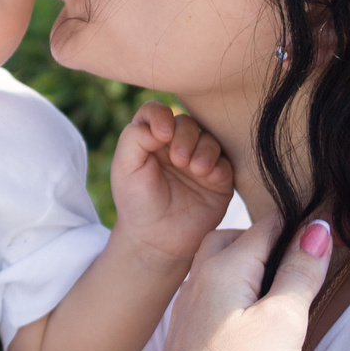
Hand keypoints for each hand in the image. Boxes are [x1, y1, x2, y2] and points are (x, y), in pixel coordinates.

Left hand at [108, 102, 234, 262]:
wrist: (157, 239)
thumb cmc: (137, 202)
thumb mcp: (124, 168)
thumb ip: (134, 137)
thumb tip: (162, 123)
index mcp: (151, 139)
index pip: (157, 111)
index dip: (161, 116)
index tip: (162, 135)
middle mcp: (176, 145)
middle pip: (186, 122)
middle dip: (185, 136)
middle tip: (179, 160)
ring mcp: (199, 160)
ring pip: (209, 137)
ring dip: (204, 149)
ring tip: (195, 170)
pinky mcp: (218, 178)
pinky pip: (226, 161)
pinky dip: (219, 164)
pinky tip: (208, 177)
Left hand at [146, 218, 331, 350]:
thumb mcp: (284, 320)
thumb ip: (300, 272)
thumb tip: (318, 228)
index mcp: (220, 267)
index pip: (264, 225)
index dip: (297, 223)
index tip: (325, 224)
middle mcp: (196, 283)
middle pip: (231, 241)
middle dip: (265, 241)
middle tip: (300, 255)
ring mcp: (185, 314)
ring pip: (217, 272)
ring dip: (247, 270)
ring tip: (279, 289)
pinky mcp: (184, 343)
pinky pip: (210, 302)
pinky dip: (233, 298)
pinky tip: (248, 323)